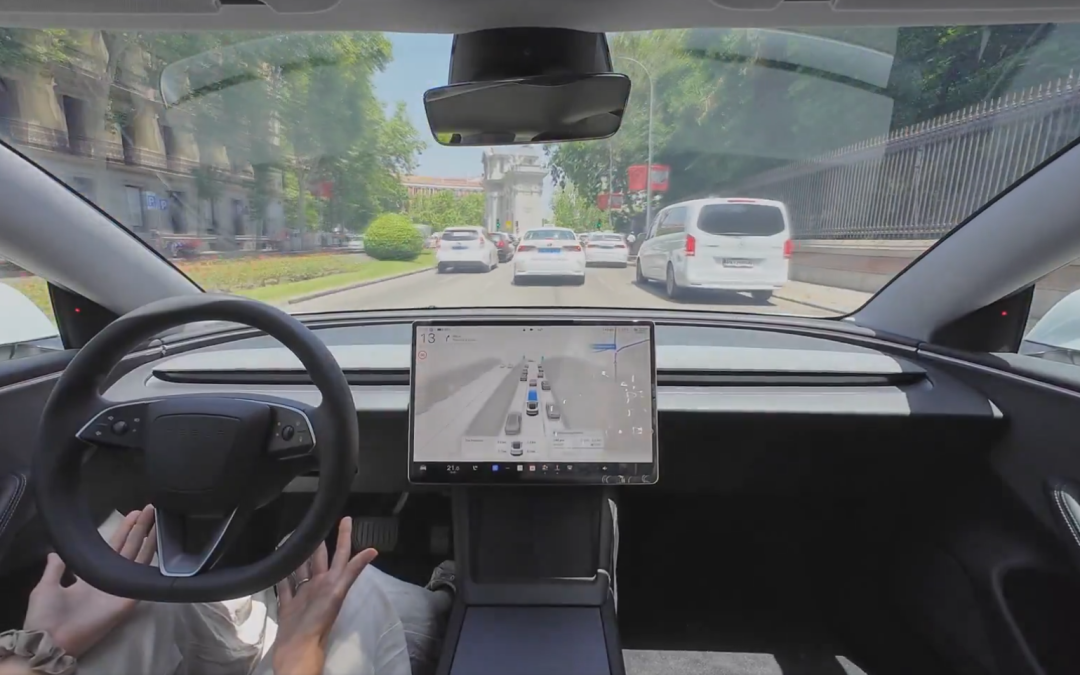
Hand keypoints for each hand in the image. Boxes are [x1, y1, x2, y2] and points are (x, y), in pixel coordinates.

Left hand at [23, 505, 156, 657]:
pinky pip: (142, 577)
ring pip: (139, 557)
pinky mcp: (128, 599)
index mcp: (91, 576)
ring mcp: (121, 587)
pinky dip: (152, 560)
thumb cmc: (46, 614)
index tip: (130, 514)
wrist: (51, 638)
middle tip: (149, 508)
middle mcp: (109, 579)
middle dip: (139, 528)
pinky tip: (159, 544)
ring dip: (148, 538)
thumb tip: (56, 552)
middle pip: (129, 548)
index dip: (122, 531)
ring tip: (156, 518)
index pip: (112, 548)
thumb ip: (56, 568)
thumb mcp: (46, 586)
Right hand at [272, 517, 376, 674]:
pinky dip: (281, 577)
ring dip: (297, 558)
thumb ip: (352, 571)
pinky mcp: (288, 607)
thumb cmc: (319, 622)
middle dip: (317, 543)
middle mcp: (319, 587)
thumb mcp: (338, 593)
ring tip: (292, 541)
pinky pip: (284, 588)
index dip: (344, 536)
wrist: (298, 650)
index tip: (345, 518)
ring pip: (301, 572)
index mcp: (332, 582)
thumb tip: (373, 550)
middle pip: (318, 560)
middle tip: (312, 524)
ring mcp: (303, 597)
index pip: (341, 553)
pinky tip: (277, 567)